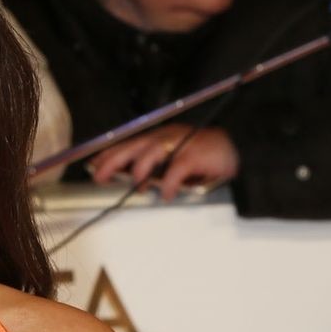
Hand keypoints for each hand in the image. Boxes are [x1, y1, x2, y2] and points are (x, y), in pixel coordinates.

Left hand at [87, 124, 238, 199]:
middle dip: (114, 160)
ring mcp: (183, 143)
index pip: (128, 144)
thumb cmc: (205, 156)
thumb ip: (156, 169)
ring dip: (140, 168)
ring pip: (153, 151)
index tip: (92, 166)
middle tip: (99, 176)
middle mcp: (167, 137)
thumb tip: (135, 182)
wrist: (237, 148)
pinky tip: (168, 194)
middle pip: (134, 145)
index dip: (109, 154)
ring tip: (136, 185)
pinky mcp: (198, 154)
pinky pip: (179, 167)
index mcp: (160, 138)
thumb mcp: (175, 160)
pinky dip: (171, 182)